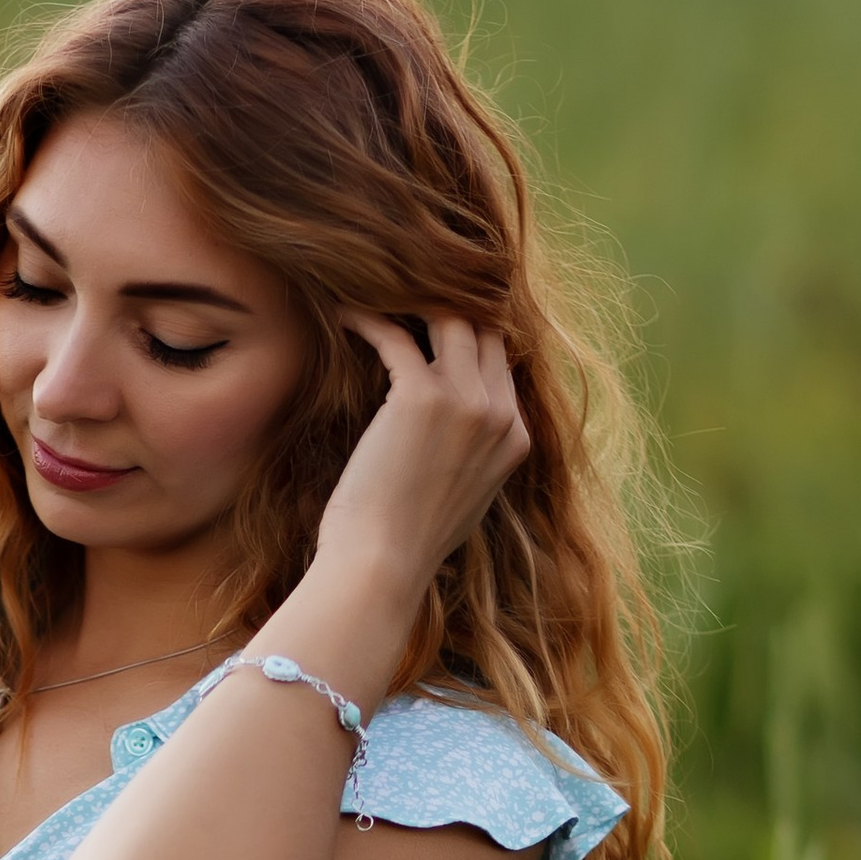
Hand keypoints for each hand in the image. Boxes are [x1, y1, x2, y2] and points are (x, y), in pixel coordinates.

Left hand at [314, 316, 528, 604]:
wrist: (381, 567)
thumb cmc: (407, 543)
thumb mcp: (463, 499)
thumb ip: (474, 456)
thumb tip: (456, 436)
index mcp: (515, 439)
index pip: (501, 361)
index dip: (470, 333)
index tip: (432, 318)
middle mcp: (499, 414)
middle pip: (484, 329)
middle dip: (449, 304)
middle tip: (405, 292)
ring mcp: (466, 402)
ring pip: (450, 318)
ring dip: (410, 301)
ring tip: (376, 294)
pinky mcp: (421, 396)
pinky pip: (396, 335)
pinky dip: (369, 320)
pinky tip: (345, 317)